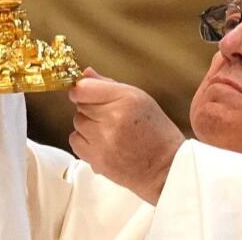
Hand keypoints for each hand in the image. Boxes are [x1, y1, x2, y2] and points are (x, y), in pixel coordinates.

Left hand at [67, 69, 185, 204]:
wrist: (166, 167)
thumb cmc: (156, 131)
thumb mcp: (140, 99)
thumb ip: (109, 85)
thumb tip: (85, 73)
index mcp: (127, 99)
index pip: (83, 88)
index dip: (81, 89)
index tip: (86, 92)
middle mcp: (114, 119)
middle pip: (80, 105)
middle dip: (90, 107)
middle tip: (109, 115)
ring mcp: (104, 141)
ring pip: (77, 123)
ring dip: (88, 124)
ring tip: (109, 130)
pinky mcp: (98, 160)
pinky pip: (75, 142)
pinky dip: (85, 141)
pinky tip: (102, 142)